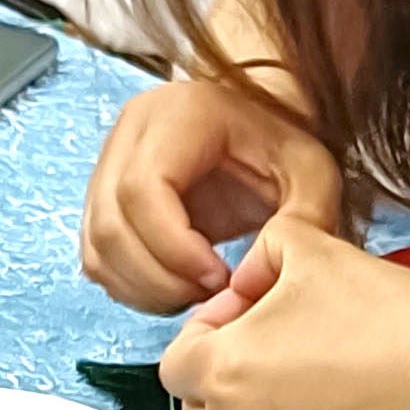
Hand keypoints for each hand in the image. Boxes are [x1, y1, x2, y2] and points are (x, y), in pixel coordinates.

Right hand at [81, 77, 343, 311]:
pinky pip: (96, 256)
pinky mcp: (101, 199)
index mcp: (179, 113)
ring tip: (198, 295)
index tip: (222, 278)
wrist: (260, 133)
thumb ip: (305, 220)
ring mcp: (108, 163)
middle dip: (160, 278)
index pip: (144, 188)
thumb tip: (254, 274)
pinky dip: (132, 287)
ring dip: (144, 289)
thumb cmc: (284, 149)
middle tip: (211, 296)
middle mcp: (130, 130)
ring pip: (97, 246)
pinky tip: (177, 290)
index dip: (175, 247)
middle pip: (112, 223)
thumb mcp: (314, 174)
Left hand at [157, 215, 409, 409]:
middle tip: (288, 326)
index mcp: (222, 373)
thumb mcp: (315, 248)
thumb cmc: (394, 317)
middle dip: (229, 360)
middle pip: (200, 396)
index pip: (174, 357)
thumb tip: (246, 280)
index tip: (260, 302)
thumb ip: (261, 249)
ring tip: (321, 354)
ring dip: (259, 391)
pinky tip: (347, 387)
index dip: (211, 322)